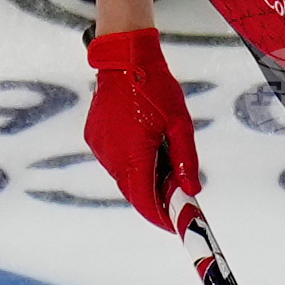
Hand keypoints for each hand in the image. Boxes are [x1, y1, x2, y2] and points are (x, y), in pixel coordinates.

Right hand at [82, 29, 201, 228]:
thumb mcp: (179, 123)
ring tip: (161, 165)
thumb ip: (185, 159)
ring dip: (141, 179)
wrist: (124, 59)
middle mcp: (112, 155)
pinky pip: (113, 161)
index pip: (144, 200)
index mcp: (134, 153)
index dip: (159, 217)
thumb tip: (191, 190)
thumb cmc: (154, 87)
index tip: (174, 225)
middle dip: (153, 199)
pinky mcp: (94, 138)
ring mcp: (100, 147)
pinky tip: (142, 148)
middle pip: (133, 192)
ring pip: (123, 177)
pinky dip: (129, 163)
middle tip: (174, 198)